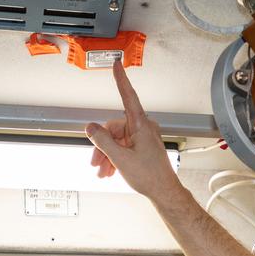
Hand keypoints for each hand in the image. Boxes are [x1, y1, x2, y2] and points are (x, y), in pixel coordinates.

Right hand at [84, 60, 181, 200]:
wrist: (164, 191)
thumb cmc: (150, 176)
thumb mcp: (120, 158)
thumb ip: (102, 141)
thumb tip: (90, 127)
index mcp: (140, 125)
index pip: (128, 96)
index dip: (121, 79)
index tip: (117, 64)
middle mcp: (143, 128)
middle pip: (115, 128)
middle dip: (103, 146)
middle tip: (96, 162)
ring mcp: (144, 138)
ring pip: (117, 140)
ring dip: (107, 155)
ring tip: (102, 171)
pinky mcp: (143, 147)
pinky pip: (124, 147)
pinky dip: (115, 157)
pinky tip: (109, 171)